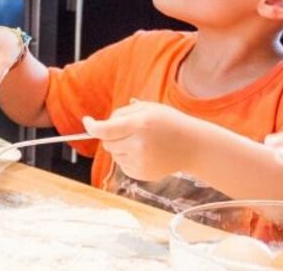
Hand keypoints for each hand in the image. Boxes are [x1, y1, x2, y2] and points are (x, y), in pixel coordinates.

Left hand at [82, 100, 198, 181]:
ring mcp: (141, 161)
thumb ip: (122, 113)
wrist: (194, 146)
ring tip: (141, 142)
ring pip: (113, 154)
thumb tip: (100, 124)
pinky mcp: (142, 174)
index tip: (88, 121)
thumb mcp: (147, 108)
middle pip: (107, 142)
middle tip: (129, 130)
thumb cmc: (169, 123)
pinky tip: (144, 152)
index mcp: (139, 124)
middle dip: (111, 135)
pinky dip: (127, 158)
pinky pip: (122, 164)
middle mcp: (139, 145)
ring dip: (120, 147)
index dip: (91, 126)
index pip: (104, 130)